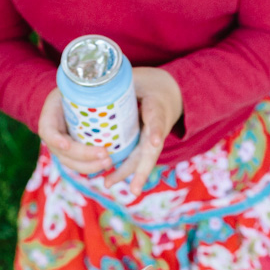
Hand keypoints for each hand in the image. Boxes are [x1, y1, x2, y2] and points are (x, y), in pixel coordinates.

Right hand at [38, 88, 114, 174]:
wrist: (64, 104)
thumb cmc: (69, 94)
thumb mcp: (69, 87)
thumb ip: (79, 87)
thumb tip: (103, 82)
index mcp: (48, 122)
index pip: (48, 133)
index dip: (56, 140)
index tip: (66, 144)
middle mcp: (54, 140)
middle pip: (65, 154)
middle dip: (85, 156)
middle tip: (105, 153)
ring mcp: (63, 151)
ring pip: (74, 164)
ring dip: (92, 166)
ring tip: (109, 162)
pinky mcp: (74, 156)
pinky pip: (82, 165)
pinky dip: (95, 166)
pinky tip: (108, 164)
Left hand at [104, 67, 182, 195]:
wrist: (171, 94)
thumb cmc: (154, 85)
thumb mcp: (143, 79)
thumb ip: (123, 81)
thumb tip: (98, 79)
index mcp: (158, 110)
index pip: (157, 120)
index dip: (156, 130)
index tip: (155, 140)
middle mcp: (156, 130)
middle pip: (149, 152)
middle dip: (141, 171)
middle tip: (134, 190)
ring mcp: (150, 140)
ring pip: (139, 160)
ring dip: (124, 174)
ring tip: (108, 184)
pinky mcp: (141, 144)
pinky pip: (132, 159)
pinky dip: (120, 170)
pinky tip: (106, 180)